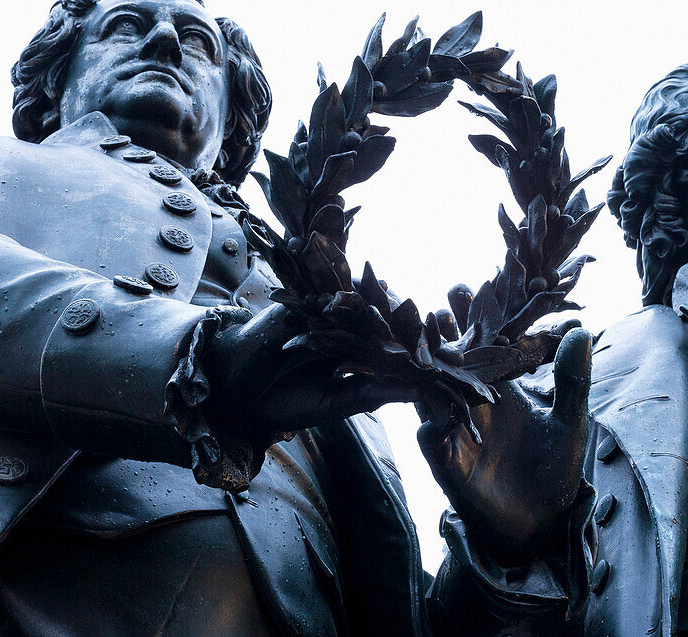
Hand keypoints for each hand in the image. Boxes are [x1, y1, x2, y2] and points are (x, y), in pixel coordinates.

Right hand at [203, 304, 419, 438]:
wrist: (237, 393)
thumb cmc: (286, 401)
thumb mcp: (336, 403)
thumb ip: (374, 393)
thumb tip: (419, 391)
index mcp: (356, 353)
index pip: (392, 347)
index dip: (417, 349)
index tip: (450, 355)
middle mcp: (343, 330)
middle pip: (379, 319)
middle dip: (405, 319)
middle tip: (433, 321)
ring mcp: (323, 313)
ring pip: (356, 300)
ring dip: (377, 297)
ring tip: (401, 299)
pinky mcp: (301, 301)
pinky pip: (322, 287)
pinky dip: (340, 283)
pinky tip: (360, 284)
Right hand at [418, 327, 592, 562]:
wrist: (543, 525)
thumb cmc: (554, 472)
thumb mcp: (570, 422)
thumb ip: (572, 380)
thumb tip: (580, 330)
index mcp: (499, 389)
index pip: (481, 347)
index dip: (474, 320)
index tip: (472, 288)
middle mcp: (471, 405)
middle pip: (448, 364)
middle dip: (440, 338)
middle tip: (439, 309)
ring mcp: (456, 434)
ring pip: (431, 397)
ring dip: (427, 377)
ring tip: (424, 353)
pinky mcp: (451, 467)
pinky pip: (433, 444)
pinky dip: (432, 430)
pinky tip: (435, 419)